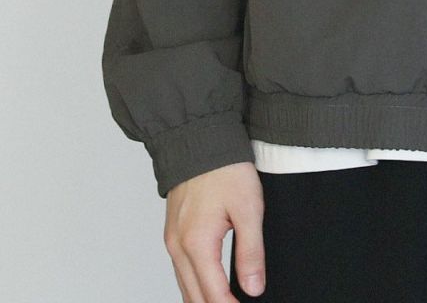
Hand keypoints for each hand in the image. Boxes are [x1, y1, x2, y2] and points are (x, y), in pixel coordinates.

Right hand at [163, 161, 265, 301]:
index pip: (214, 295)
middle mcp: (178, 247)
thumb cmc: (224, 168)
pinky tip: (209, 288)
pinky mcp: (172, 233)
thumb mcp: (248, 208)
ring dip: (203, 300)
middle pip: (194, 298)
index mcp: (197, 243)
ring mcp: (172, 240)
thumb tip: (254, 288)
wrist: (199, 139)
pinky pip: (181, 271)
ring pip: (185, 287)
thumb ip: (251, 251)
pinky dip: (194, 286)